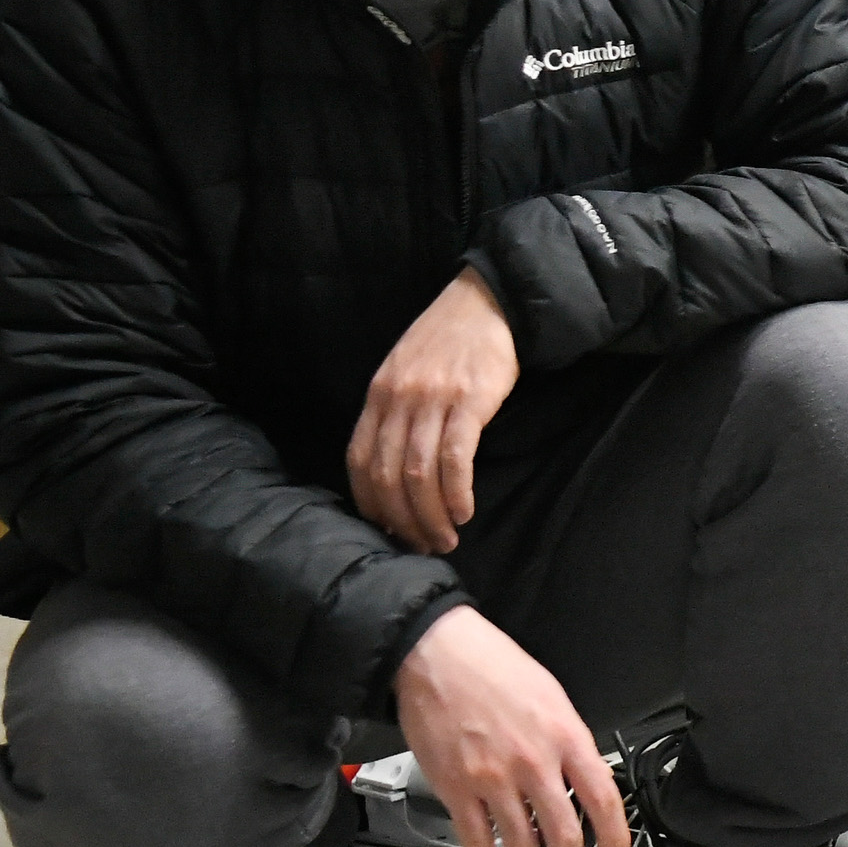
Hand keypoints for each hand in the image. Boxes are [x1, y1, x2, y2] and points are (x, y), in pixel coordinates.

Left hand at [349, 271, 518, 554]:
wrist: (486, 302)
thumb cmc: (447, 341)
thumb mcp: (404, 371)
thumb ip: (395, 412)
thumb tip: (395, 470)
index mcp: (378, 395)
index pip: (360, 461)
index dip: (370, 503)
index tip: (387, 529)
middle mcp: (398, 399)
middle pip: (389, 476)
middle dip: (403, 520)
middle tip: (422, 545)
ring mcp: (432, 400)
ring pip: (419, 474)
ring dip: (431, 516)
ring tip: (446, 538)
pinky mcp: (469, 401)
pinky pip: (455, 458)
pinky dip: (456, 492)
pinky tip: (464, 510)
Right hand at [393, 606, 630, 846]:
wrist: (437, 655)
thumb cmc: (493, 668)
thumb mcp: (552, 697)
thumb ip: (571, 742)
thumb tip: (585, 779)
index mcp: (565, 737)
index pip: (604, 800)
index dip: (615, 838)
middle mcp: (533, 763)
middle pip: (564, 836)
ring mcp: (492, 779)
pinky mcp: (454, 789)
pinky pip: (477, 842)